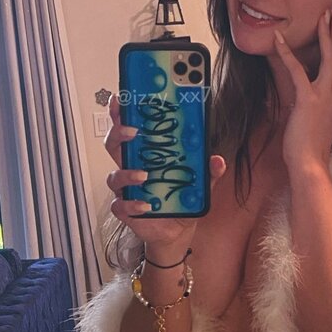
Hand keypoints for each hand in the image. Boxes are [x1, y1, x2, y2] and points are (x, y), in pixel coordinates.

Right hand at [103, 92, 225, 257]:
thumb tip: (218, 159)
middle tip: (132, 131)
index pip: (128, 129)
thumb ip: (208, 171)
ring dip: (126, 173)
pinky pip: (120, 206)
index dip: (120, 113)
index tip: (120, 99)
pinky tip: (145, 206)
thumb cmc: (180, 200)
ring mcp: (126, 190)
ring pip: (114, 176)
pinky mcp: (126, 211)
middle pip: (114, 146)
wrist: (176, 232)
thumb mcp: (199, 183)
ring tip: (144, 175)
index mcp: (144, 155)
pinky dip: (131, 205)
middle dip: (118, 134)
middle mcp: (130, 168)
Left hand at [272, 0, 331, 172]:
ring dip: (328, 31)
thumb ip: (309, 103)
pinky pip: (297, 70)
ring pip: (331, 55)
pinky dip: (286, 53)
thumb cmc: (309, 148)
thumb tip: (299, 94)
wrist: (309, 163)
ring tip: (326, 12)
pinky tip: (278, 39)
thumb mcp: (313, 121)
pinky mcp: (309, 99)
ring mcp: (326, 95)